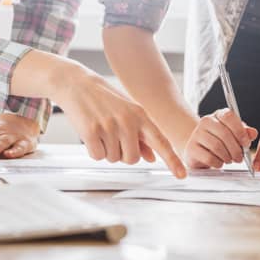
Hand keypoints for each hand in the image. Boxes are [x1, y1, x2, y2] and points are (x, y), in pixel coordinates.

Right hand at [55, 64, 186, 177]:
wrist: (77, 84)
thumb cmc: (105, 99)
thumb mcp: (128, 112)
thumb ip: (141, 135)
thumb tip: (152, 157)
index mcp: (141, 115)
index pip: (161, 142)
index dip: (172, 160)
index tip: (182, 175)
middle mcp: (128, 121)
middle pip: (133, 159)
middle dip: (123, 154)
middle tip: (113, 136)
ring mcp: (110, 126)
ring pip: (114, 159)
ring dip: (107, 150)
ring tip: (101, 130)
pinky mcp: (91, 131)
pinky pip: (97, 156)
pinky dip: (94, 150)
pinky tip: (91, 133)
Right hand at [184, 109, 257, 168]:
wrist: (200, 151)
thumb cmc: (220, 142)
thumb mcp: (235, 136)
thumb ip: (245, 133)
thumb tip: (253, 133)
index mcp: (218, 115)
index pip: (229, 116)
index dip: (239, 131)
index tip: (246, 143)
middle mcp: (206, 121)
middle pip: (224, 134)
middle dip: (236, 149)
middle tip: (240, 158)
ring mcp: (196, 134)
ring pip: (217, 146)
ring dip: (227, 157)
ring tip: (230, 160)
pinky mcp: (191, 148)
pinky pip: (209, 157)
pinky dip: (218, 163)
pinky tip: (219, 163)